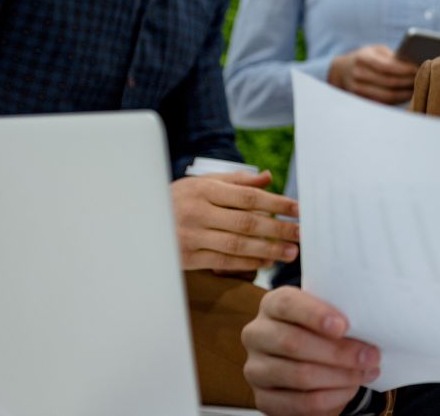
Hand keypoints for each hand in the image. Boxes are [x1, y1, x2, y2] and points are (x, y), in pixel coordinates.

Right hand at [171, 170, 299, 271]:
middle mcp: (198, 212)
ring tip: (291, 252)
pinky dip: (248, 262)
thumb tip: (268, 178)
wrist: (138, 221)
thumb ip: (236, 181)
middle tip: (302, 234)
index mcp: (204, 189)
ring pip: (237, 245)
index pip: (248, 197)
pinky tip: (267, 261)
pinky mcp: (187, 257)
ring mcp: (191, 236)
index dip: (277, 203)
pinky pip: (224, 261)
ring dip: (268, 249)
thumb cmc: (178, 199)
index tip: (299, 210)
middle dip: (278, 229)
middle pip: (247, 222)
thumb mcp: (202, 183)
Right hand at [242, 286, 380, 415]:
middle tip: (369, 356)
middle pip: (292, 342)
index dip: (315, 314)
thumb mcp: (327, 315)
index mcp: (272, 304)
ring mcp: (255, 368)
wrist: (309, 359)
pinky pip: (298, 402)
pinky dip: (330, 397)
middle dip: (337, 352)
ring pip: (298, 375)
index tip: (344, 326)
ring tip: (364, 373)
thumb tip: (368, 328)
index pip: (286, 304)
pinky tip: (349, 389)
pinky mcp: (263, 398)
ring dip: (338, 376)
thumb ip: (339, 317)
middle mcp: (257, 334)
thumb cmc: (321, 330)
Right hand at [328, 44, 417, 104]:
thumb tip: (413, 64)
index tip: (417, 69)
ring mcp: (357, 90)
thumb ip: (392, 56)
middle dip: (408, 82)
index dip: (404, 70)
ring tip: (417, 88)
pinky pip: (383, 103)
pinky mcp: (361, 101)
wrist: (342, 71)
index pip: (386, 67)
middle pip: (389, 83)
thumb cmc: (366, 57)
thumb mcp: (376, 50)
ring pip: (387, 97)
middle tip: (422, 80)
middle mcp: (358, 75)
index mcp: (362, 59)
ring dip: (405, 94)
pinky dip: (398, 101)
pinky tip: (407, 96)